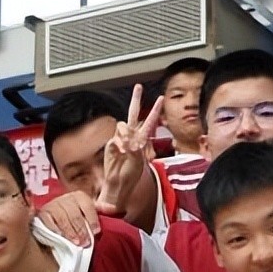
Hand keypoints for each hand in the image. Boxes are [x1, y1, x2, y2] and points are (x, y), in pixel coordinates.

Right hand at [36, 191, 100, 246]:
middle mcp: (65, 199)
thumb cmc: (75, 214)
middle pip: (75, 214)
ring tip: (77, 243)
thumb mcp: (88, 210)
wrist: (53, 214)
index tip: (96, 231)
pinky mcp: (42, 214)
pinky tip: (60, 237)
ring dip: (70, 232)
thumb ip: (100, 209)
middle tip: (86, 243)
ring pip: (62, 219)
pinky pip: (48, 222)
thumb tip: (114, 209)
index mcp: (79, 196)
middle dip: (81, 229)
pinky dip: (54, 230)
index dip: (92, 219)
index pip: (87, 205)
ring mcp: (53, 206)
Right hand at [98, 85, 163, 215]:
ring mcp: (121, 139)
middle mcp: (131, 137)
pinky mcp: (111, 145)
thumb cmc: (130, 176)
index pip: (148, 122)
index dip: (154, 111)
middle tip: (138, 87)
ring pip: (123, 125)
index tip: (160, 98)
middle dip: (136, 99)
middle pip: (133, 114)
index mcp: (142, 140)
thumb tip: (131, 140)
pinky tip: (122, 152)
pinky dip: (120, 144)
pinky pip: (115, 138)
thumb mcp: (139, 162)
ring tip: (128, 148)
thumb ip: (136, 149)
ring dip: (126, 135)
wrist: (118, 184)